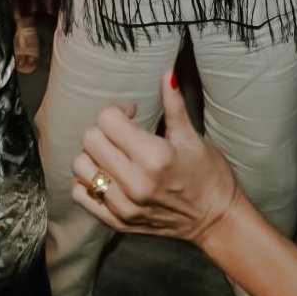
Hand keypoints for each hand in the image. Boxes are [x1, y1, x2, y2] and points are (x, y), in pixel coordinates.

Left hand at [73, 67, 241, 244]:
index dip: (118, 110)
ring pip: (81, 168)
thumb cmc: (209, 176)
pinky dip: (88, 182)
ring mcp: (123, 206)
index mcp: (154, 157)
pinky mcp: (117, 222)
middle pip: (90, 140)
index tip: (131, 114)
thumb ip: (174, 106)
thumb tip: (168, 73)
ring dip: (93, 156)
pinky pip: (81, 195)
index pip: (108, 120)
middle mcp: (135, 183)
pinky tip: (108, 176)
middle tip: (122, 134)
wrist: (216, 220)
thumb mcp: (193, 138)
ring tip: (113, 155)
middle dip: (104, 130)